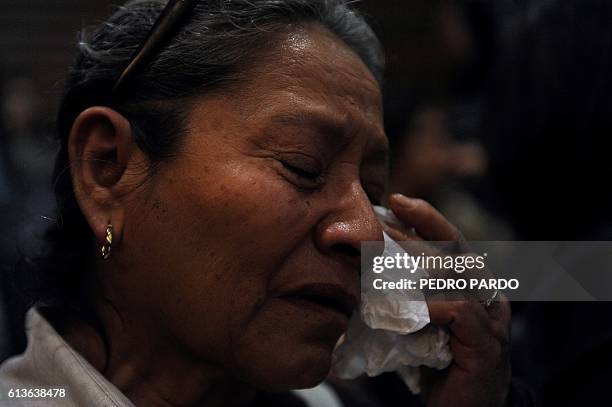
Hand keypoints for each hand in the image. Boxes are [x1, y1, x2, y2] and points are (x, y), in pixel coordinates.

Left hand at [385, 193, 510, 406]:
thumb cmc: (437, 365)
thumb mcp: (420, 321)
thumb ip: (408, 294)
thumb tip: (368, 265)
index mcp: (474, 285)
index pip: (452, 240)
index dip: (426, 218)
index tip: (395, 201)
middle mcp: (489, 295)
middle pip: (454, 250)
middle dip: (413, 234)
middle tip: (379, 224)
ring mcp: (492, 319)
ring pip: (457, 276)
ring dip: (417, 264)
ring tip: (382, 258)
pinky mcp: (487, 345)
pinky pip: (460, 312)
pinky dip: (431, 305)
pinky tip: (407, 306)